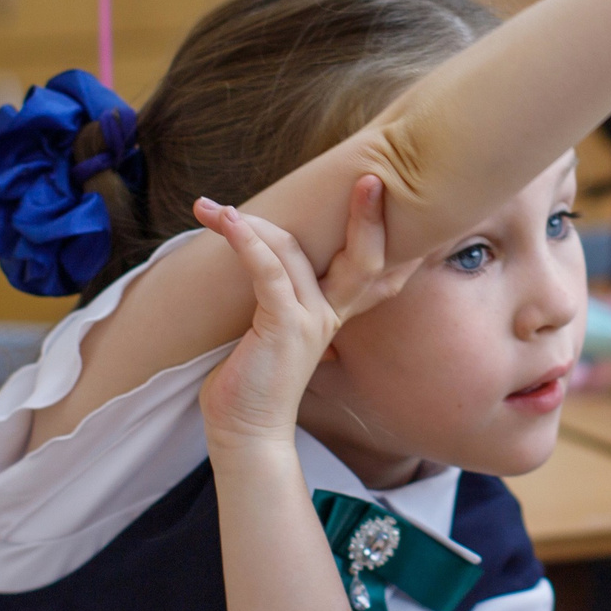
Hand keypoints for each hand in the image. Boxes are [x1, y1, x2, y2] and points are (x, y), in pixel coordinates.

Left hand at [194, 177, 416, 450]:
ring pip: (294, 251)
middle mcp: (330, 315)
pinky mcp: (285, 325)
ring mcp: (311, 320)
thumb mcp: (272, 333)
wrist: (245, 431)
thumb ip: (278, 301)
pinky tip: (225, 222)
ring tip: (212, 207)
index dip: (389, 239)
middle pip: (367, 258)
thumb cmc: (251, 383)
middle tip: (369, 178)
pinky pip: (268, 270)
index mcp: (331, 315)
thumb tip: (262, 269)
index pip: (375, 273)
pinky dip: (245, 241)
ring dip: (251, 222)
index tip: (398, 207)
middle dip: (369, 216)